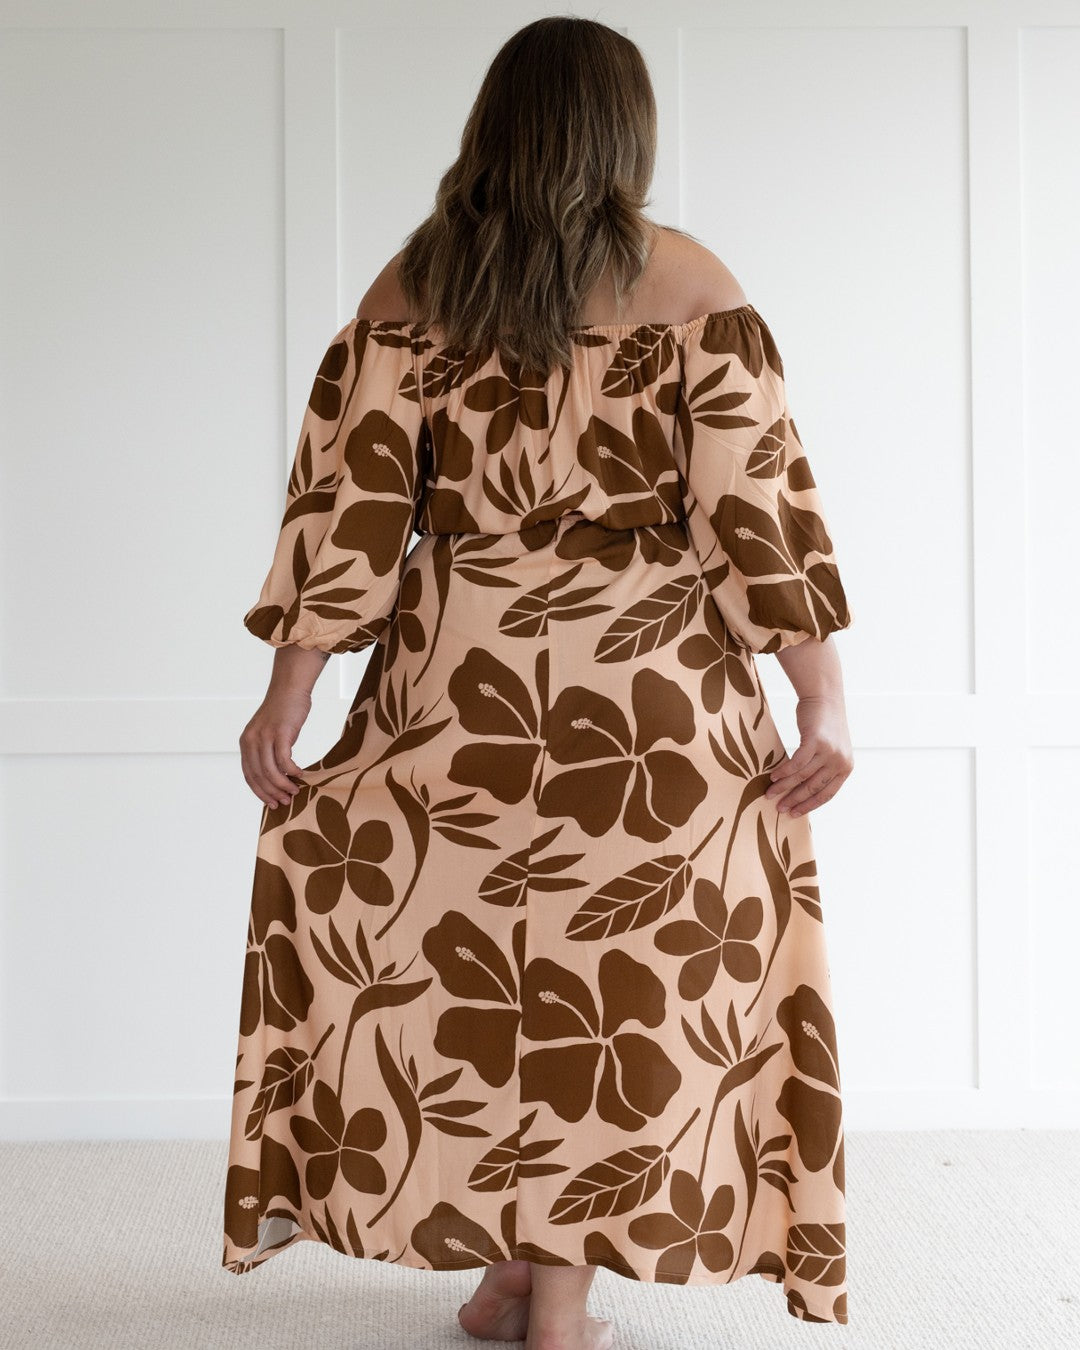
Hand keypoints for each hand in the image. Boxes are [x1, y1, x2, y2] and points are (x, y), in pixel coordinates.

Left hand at [239, 686, 310, 807]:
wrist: (289, 689)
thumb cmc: (283, 712)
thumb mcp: (268, 733)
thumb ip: (267, 752)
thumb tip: (278, 776)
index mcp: (246, 743)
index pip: (249, 775)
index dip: (260, 792)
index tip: (271, 803)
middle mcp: (251, 741)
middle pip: (259, 776)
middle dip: (272, 793)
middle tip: (286, 801)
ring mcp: (264, 737)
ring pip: (271, 771)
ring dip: (283, 785)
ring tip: (295, 791)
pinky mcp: (279, 733)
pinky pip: (284, 760)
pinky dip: (292, 771)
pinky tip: (300, 774)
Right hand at [764, 695, 852, 817]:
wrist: (825, 698)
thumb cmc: (825, 725)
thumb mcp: (832, 750)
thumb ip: (823, 768)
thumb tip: (802, 790)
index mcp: (846, 768)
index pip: (826, 794)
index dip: (808, 806)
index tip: (794, 814)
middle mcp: (840, 762)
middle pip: (813, 788)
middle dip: (794, 800)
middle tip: (779, 808)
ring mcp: (829, 752)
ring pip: (802, 776)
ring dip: (784, 787)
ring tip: (770, 793)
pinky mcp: (816, 741)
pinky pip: (796, 763)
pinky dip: (783, 772)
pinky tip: (773, 777)